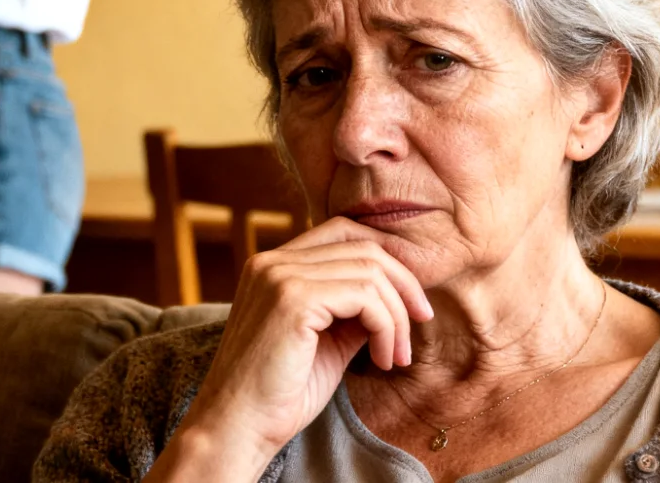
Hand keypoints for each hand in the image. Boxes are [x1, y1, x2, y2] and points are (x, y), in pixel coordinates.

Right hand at [166, 218, 433, 470]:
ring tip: (396, 355)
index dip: (387, 260)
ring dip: (397, 317)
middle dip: (403, 285)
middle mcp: (272, 261)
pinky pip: (365, 297)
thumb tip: (398, 296)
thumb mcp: (328, 341)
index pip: (344, 232)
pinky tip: (383, 361)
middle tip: (421, 322)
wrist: (238, 428)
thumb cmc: (281, 393)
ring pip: (370, 271)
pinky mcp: (292, 299)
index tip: (410, 302)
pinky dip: (387, 327)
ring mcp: (279, 276)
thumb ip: (354, 310)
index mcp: (273, 266)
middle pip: (363, 246)